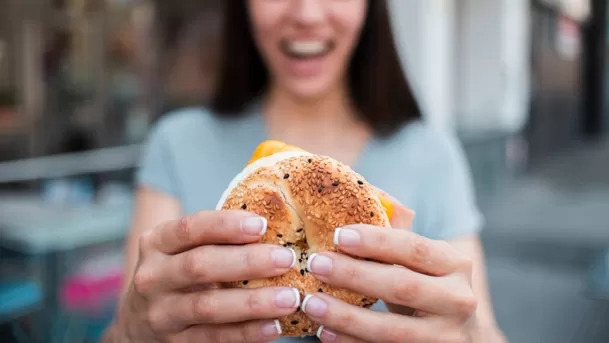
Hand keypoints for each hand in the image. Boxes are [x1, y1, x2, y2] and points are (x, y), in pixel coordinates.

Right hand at [113, 210, 300, 342]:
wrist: (139, 324)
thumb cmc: (177, 273)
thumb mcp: (182, 250)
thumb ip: (216, 238)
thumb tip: (278, 225)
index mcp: (156, 243)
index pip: (190, 228)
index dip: (226, 225)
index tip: (262, 224)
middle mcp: (152, 277)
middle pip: (200, 265)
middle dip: (248, 261)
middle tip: (286, 259)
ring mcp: (161, 313)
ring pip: (209, 307)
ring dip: (254, 302)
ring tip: (289, 298)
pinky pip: (214, 338)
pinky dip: (247, 332)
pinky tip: (274, 326)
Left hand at [301, 202, 477, 341]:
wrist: (465, 339)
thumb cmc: (432, 288)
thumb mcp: (426, 261)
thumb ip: (398, 233)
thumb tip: (363, 192)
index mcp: (455, 264)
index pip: (414, 247)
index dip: (376, 241)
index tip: (338, 235)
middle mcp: (458, 300)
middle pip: (401, 286)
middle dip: (354, 275)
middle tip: (315, 264)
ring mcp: (445, 337)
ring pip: (392, 330)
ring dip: (346, 316)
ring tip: (311, 304)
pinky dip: (352, 342)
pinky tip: (325, 332)